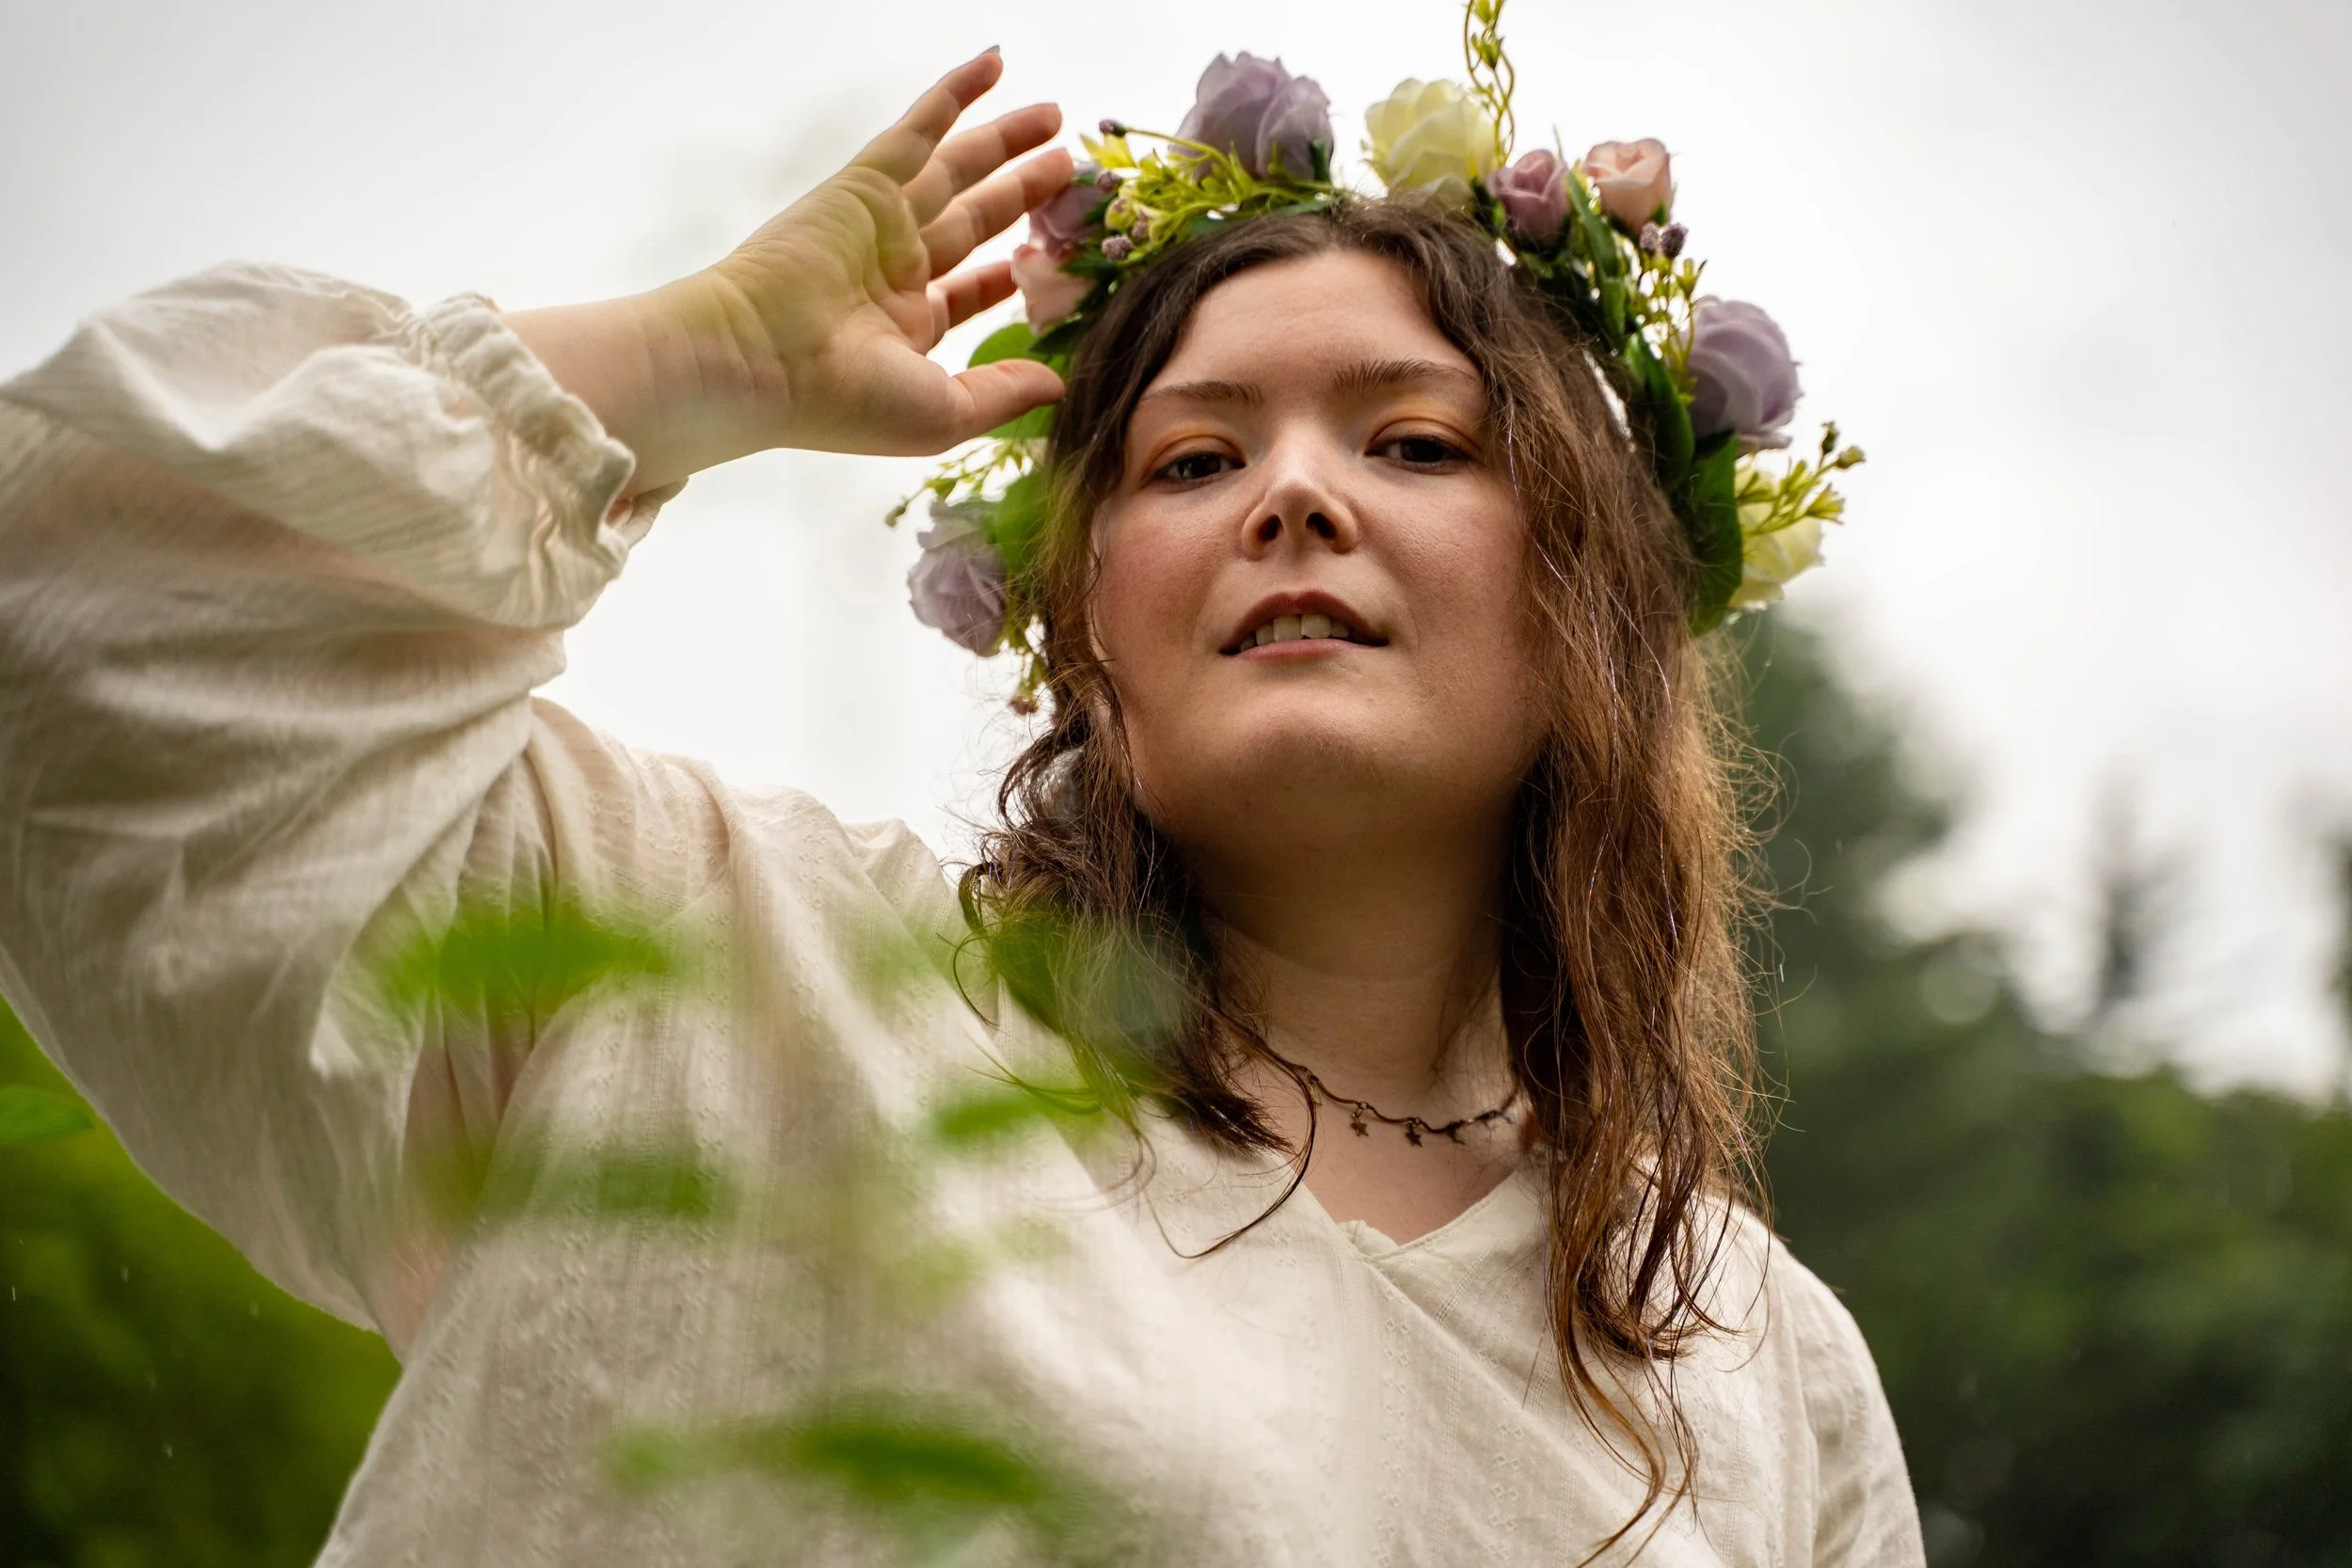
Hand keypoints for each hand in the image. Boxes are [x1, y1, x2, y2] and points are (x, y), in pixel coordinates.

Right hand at [509, 51, 1069, 489]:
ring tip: (1054, 118)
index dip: (1008, 274)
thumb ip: (1004, 394)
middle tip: (1068, 168)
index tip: (1050, 255)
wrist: (760, 359)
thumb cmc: (841, 401)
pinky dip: (953, 94)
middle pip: (972, 220)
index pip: (966, 290)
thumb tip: (1057, 386)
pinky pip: (916, 129)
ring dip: (1003, 140)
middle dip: (1020, 193)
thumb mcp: (944, 413)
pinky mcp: (863, 184)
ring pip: (956, 170)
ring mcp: (878, 224)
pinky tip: (993, 64)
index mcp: (906, 328)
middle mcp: (892, 272)